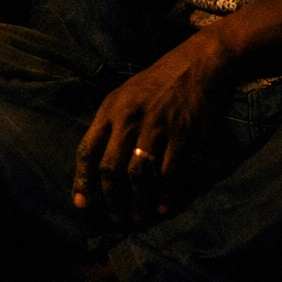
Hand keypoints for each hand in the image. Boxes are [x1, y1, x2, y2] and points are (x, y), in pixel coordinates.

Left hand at [72, 28, 234, 227]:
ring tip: (139, 219)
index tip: (81, 204)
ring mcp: (156, 127)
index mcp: (111, 109)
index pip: (87, 149)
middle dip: (111, 200)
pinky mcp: (182, 135)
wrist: (200, 62)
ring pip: (138, 176)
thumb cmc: (161, 80)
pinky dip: (165, 196)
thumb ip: (112, 122)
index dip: (82, 180)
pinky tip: (164, 208)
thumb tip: (100, 161)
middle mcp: (129, 119)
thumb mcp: (127, 93)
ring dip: (137, 203)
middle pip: (110, 169)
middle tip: (117, 219)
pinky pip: (169, 174)